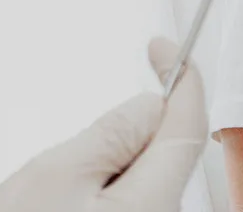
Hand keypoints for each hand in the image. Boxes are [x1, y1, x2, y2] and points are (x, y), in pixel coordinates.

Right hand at [0, 38, 207, 210]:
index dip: (182, 79)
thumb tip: (152, 105)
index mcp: (153, 207)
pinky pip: (129, 205)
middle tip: (80, 143)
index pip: (187, 129)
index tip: (160, 47)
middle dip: (135, 132)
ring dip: (113, 166)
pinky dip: (106, 190)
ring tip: (55, 192)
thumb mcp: (55, 175)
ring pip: (144, 182)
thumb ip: (112, 135)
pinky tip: (64, 205)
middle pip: (167, 158)